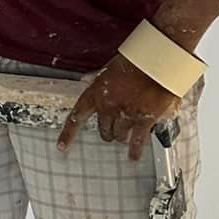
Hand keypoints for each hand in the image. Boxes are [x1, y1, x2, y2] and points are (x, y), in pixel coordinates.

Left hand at [58, 53, 179, 161]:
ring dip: (121, 136)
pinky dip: (135, 150)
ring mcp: (126, 114)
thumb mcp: (108, 70)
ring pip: (119, 135)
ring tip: (124, 137)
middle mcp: (108, 106)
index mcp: (96, 93)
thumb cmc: (134, 61)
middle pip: (103, 128)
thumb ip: (98, 80)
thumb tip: (85, 80)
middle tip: (111, 131)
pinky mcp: (144, 119)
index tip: (62, 146)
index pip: (77, 117)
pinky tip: (132, 158)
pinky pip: (137, 140)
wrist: (156, 60)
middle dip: (107, 131)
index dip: (68, 134)